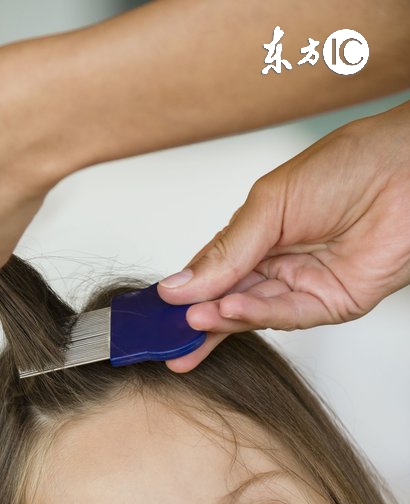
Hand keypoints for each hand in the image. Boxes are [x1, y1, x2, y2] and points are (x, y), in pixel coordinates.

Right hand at [158, 100, 409, 371]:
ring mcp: (303, 287)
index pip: (210, 271)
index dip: (181, 290)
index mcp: (260, 234)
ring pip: (251, 313)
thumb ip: (227, 248)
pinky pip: (287, 316)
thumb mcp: (272, 202)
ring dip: (219, 320)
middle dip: (192, 319)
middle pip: (225, 300)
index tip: (152, 308)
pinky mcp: (331, 305)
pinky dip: (255, 316)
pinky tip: (228, 312)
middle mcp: (279, 263)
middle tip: (161, 336)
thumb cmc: (352, 165)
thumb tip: (180, 284)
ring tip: (189, 323)